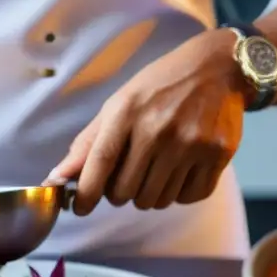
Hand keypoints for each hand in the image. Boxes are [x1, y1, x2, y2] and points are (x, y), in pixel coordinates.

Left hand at [49, 29, 249, 215]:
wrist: (219, 68)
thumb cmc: (161, 86)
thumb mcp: (120, 103)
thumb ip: (88, 143)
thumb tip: (57, 178)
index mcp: (128, 111)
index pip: (101, 162)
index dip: (87, 192)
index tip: (81, 208)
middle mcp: (159, 129)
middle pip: (126, 192)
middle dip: (121, 193)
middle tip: (129, 176)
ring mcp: (190, 144)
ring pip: (156, 200)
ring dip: (150, 195)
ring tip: (156, 170)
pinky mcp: (217, 155)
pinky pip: (187, 198)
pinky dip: (179, 194)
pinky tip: (179, 172)